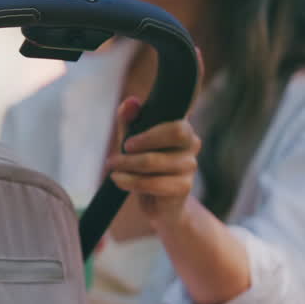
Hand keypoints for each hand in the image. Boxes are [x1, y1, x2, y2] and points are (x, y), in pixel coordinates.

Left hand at [105, 96, 201, 228]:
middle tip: (118, 154)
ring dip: (127, 165)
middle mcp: (191, 145)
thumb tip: (131, 102)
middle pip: (174, 134)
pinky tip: (119, 180)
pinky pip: (153, 183)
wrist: (156, 202)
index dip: (152, 132)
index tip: (127, 143)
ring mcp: (190, 166)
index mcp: (182, 128)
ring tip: (113, 169)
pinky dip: (130, 181)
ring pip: (154, 161)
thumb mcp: (132, 140)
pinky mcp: (183, 187)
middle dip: (142, 142)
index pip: (177, 123)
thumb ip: (129, 119)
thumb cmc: (144, 164)